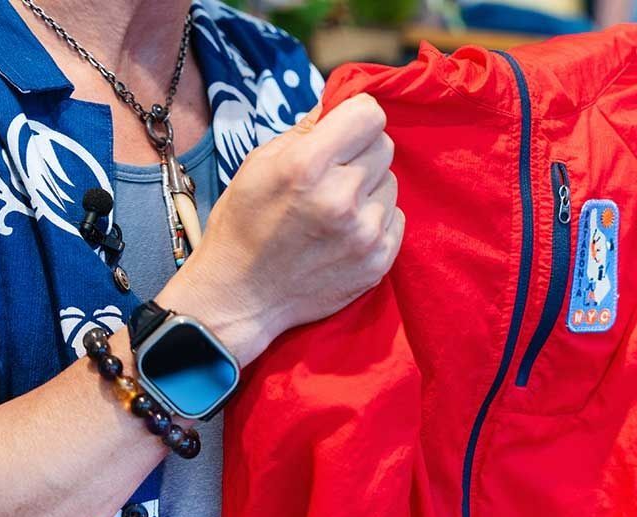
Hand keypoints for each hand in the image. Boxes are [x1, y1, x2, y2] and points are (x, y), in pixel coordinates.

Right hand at [159, 93, 402, 366]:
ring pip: (391, 183)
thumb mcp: (258, 164)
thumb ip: (305, 130)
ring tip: (335, 209)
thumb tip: (340, 100)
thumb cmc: (243, 224)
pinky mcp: (378, 261)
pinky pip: (396, 218)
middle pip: (384, 146)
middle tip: (333, 173)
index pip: (370, 114)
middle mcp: (341, 198)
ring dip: (368, 188)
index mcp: (306, 166)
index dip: (355, 117)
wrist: (241, 296)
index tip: (343, 129)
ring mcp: (364, 233)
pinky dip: (375, 219)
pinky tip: (345, 232)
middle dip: (360, 152)